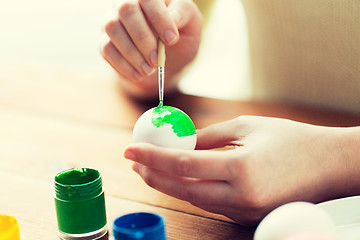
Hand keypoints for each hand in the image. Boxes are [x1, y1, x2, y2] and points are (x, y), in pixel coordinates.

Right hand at [101, 0, 202, 98]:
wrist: (167, 63)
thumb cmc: (180, 39)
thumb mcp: (191, 25)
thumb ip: (184, 14)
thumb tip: (173, 17)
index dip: (159, 18)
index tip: (171, 39)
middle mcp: (127, 2)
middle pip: (126, 9)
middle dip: (143, 38)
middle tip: (157, 60)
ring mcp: (112, 19)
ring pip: (112, 28)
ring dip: (132, 53)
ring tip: (149, 69)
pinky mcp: (105, 40)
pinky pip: (106, 48)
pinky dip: (124, 64)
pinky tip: (139, 74)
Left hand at [124, 116, 350, 224]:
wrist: (326, 165)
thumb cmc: (289, 139)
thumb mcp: (247, 127)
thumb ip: (209, 137)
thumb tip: (181, 142)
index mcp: (241, 169)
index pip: (183, 165)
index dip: (152, 157)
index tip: (130, 150)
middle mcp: (241, 196)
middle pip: (182, 189)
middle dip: (153, 176)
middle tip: (135, 164)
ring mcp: (245, 212)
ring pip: (195, 200)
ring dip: (170, 185)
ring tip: (151, 169)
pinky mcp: (248, 217)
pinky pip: (212, 204)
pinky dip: (192, 191)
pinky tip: (180, 179)